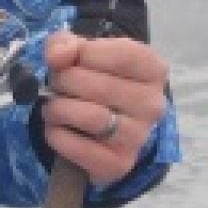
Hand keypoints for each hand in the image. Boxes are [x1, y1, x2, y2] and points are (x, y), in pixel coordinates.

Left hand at [41, 32, 168, 185]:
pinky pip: (77, 148)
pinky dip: (56, 135)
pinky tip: (58, 129)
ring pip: (90, 117)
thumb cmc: (92, 81)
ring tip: (54, 107)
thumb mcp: (81, 54)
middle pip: (98, 86)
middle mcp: (152, 104)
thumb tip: (59, 55)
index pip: (121, 55)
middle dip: (63, 82)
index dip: (84, 54)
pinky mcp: (118, 163)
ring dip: (57, 109)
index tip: (69, 60)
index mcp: (153, 70)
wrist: (97, 129)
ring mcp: (138, 137)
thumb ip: (66, 43)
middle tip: (56, 86)